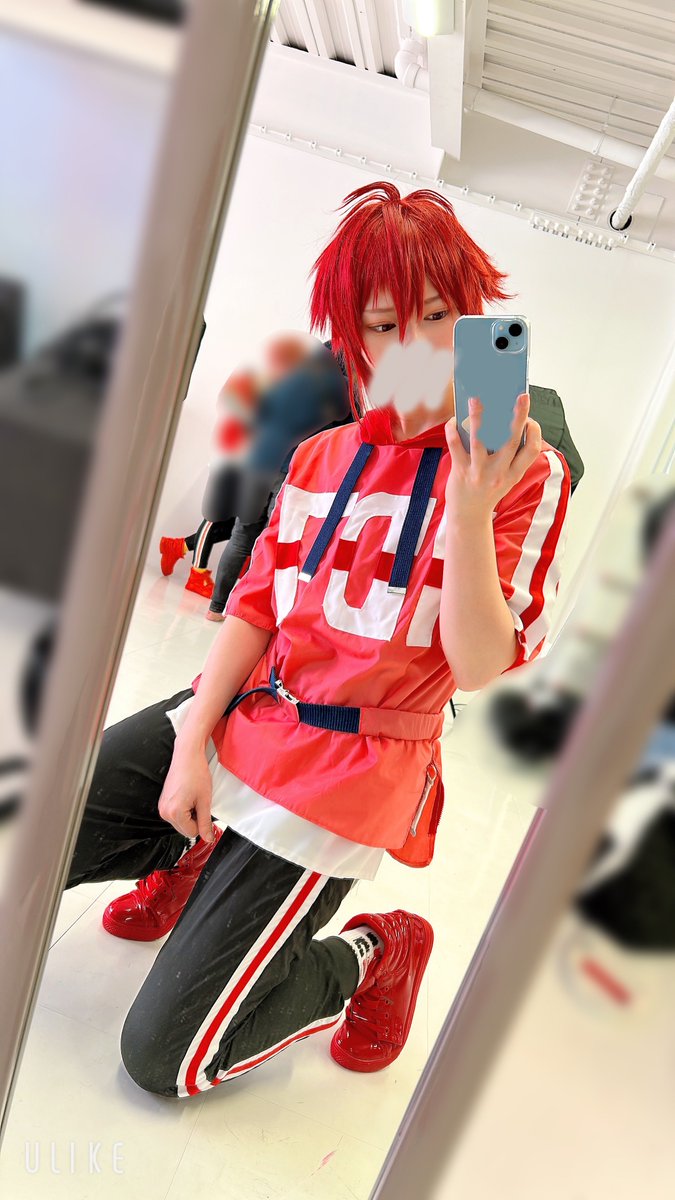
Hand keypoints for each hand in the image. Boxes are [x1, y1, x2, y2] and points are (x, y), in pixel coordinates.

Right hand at [157, 741, 214, 841]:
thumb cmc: (196, 773)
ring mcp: (162, 807)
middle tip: (198, 800)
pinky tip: (187, 795)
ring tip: (192, 796)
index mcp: (174, 813)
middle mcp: (164, 812)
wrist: (187, 756)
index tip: (203, 807)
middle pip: (185, 829)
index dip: (201, 822)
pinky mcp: (163, 802)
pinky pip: (176, 814)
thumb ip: (205, 823)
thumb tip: (208, 838)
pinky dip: (184, 809)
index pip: (192, 833)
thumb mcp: (205, 801)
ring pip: (181, 822)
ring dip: (189, 814)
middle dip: (194, 818)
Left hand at [444, 393, 542, 520]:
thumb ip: (509, 457)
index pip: (532, 450)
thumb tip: (502, 422)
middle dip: (518, 417)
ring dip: (478, 418)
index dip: (535, 432)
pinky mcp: (461, 471)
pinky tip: (454, 420)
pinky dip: (453, 432)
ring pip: (481, 441)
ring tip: (475, 399)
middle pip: (511, 440)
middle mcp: (500, 473)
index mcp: (514, 474)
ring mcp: (479, 472)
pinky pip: (456, 447)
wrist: (468, 517)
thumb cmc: (487, 493)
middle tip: (521, 397)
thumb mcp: (506, 479)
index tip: (531, 420)